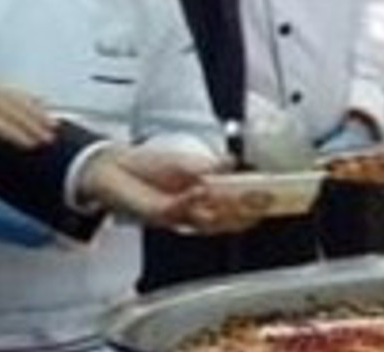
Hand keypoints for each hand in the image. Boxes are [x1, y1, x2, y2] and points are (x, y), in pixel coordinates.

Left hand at [77, 147, 262, 233]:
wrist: (108, 169)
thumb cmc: (144, 167)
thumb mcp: (183, 162)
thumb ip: (210, 168)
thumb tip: (235, 165)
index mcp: (201, 203)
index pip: (236, 212)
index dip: (257, 206)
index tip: (276, 194)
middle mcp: (191, 214)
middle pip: (227, 221)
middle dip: (249, 210)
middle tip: (267, 196)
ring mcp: (176, 216)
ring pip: (207, 220)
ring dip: (226, 206)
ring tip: (244, 193)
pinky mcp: (157, 214)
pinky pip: (179, 210)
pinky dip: (192, 200)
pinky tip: (202, 188)